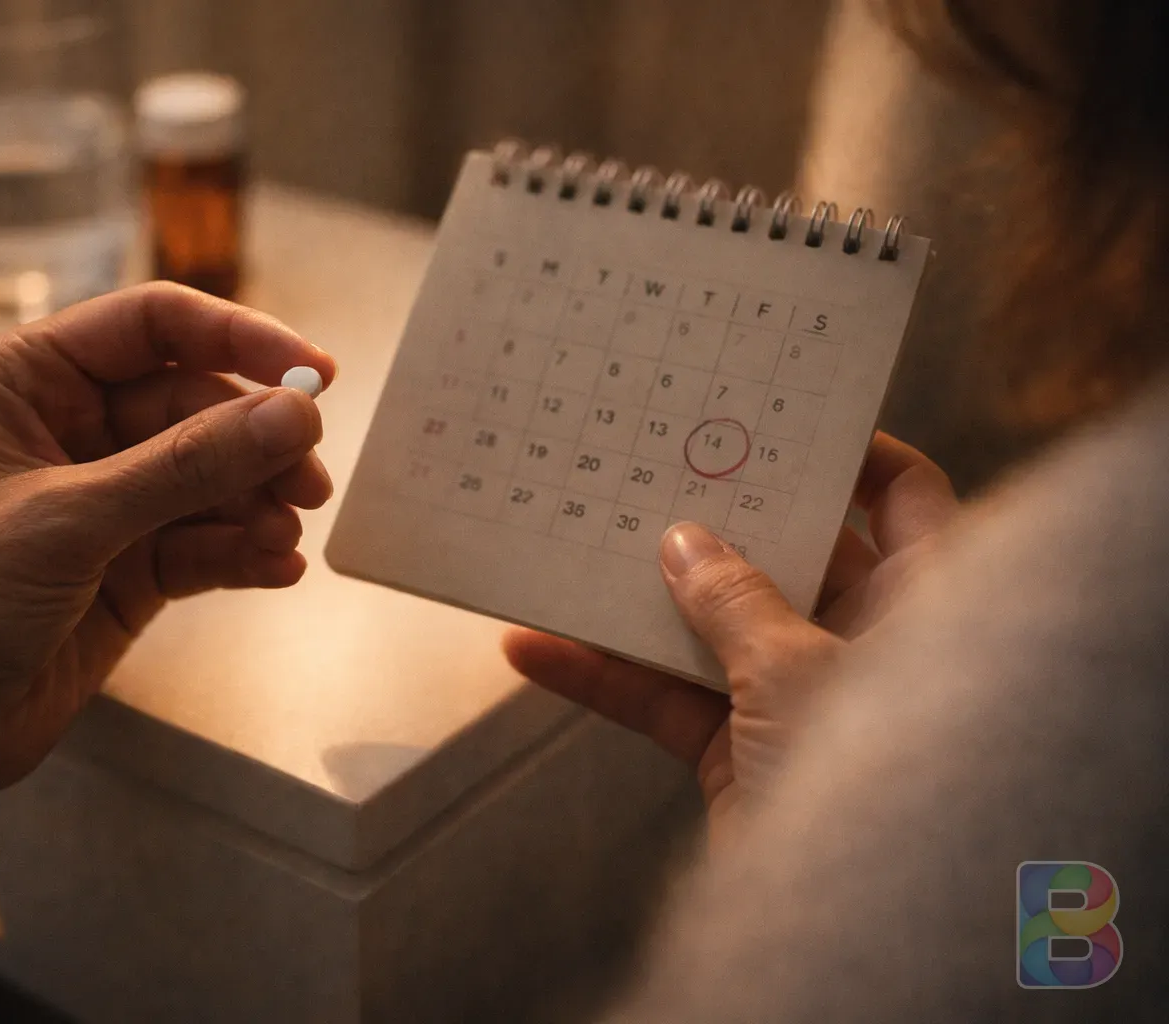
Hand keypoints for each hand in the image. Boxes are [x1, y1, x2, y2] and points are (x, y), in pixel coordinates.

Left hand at [0, 284, 336, 836]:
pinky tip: (275, 567)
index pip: (155, 326)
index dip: (242, 338)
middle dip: (257, 441)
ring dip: (256, 500)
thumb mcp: (67, 524)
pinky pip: (207, 540)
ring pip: (211, 475)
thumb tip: (295, 413)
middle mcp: (72, 426)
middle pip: (197, 403)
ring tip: (284, 535)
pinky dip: (244, 550)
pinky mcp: (132, 567)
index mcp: (28, 380)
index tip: (316, 374)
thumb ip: (185, 465)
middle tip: (309, 481)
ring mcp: (107, 500)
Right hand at [503, 433, 957, 848]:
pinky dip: (606, 678)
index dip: (854, 450)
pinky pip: (669, 697)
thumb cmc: (872, 789)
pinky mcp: (741, 751)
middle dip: (716, 516)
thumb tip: (683, 541)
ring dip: (638, 598)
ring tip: (568, 546)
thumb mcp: (798, 672)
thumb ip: (734, 600)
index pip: (905, 495)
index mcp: (925, 602)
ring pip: (712, 626)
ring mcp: (800, 697)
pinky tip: (533, 650)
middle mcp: (867, 640)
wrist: (852, 936)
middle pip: (789, 552)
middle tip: (651, 467)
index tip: (780, 422)